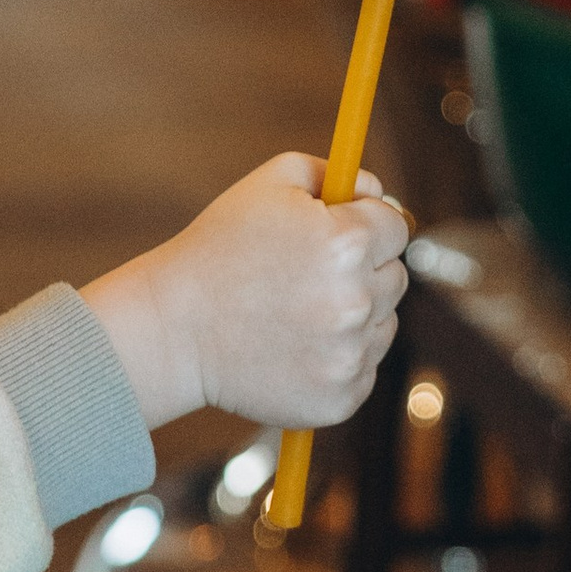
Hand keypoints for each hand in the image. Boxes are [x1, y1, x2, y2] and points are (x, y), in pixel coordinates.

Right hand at [82, 152, 405, 431]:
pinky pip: (363, 368)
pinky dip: (339, 358)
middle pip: (395, 276)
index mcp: (346, 242)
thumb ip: (333, 172)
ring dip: (354, 315)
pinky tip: (294, 347)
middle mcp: (357, 300)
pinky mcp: (341, 398)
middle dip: (363, 269)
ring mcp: (350, 355)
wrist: (174, 329)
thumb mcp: (268, 184)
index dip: (367, 223)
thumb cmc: (219, 248)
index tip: (340, 231)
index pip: (396, 226)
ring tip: (295, 312)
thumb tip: (378, 192)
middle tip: (308, 274)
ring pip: (383, 323)